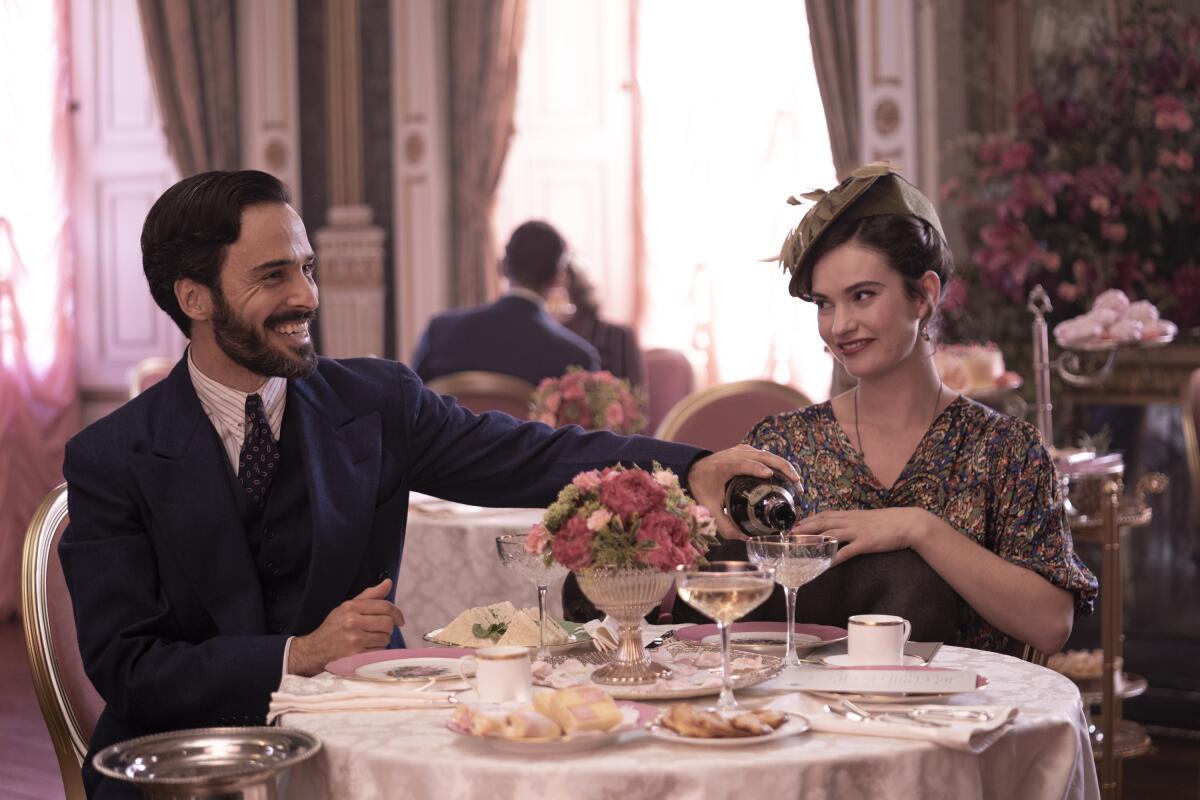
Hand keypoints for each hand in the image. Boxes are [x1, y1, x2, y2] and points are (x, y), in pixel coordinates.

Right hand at [288, 579, 405, 676]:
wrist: (314, 650)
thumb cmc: (334, 627)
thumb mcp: (347, 607)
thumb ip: (369, 595)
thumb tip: (388, 582)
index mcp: (351, 607)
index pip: (385, 606)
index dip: (397, 613)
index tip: (400, 620)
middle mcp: (352, 622)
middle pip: (388, 623)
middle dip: (388, 628)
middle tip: (381, 631)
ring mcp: (354, 640)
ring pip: (385, 639)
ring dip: (382, 641)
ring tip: (370, 641)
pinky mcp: (355, 656)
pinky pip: (378, 652)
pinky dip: (377, 652)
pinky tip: (366, 650)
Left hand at [687, 445, 800, 539]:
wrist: (693, 469)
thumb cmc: (701, 488)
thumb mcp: (708, 508)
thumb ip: (724, 525)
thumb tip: (745, 538)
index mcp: (724, 466)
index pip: (742, 464)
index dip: (755, 468)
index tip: (769, 475)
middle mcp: (734, 454)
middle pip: (763, 456)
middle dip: (783, 468)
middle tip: (797, 485)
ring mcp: (742, 450)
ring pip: (768, 454)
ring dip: (785, 467)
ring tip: (797, 484)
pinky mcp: (747, 451)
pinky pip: (766, 456)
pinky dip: (779, 465)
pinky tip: (788, 477)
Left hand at [791, 508, 935, 564]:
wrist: (910, 523)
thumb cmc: (892, 522)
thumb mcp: (870, 518)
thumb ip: (857, 522)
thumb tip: (847, 527)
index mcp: (852, 514)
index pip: (826, 514)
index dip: (810, 519)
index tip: (797, 523)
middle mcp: (852, 521)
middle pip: (823, 522)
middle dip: (805, 527)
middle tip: (790, 534)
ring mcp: (858, 531)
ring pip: (830, 533)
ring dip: (814, 539)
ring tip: (800, 546)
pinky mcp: (866, 543)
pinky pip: (847, 551)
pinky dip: (835, 557)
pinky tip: (826, 563)